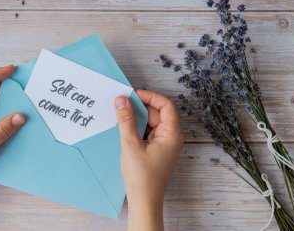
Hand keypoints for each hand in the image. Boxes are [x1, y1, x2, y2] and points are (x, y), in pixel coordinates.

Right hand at [115, 89, 183, 230]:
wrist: (144, 200)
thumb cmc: (142, 176)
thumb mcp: (131, 145)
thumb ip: (126, 120)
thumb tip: (122, 100)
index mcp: (172, 134)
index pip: (166, 105)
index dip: (150, 96)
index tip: (133, 94)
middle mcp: (171, 136)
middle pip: (158, 113)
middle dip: (141, 106)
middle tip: (123, 103)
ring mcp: (164, 143)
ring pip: (152, 122)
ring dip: (138, 117)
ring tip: (121, 114)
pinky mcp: (156, 149)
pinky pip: (148, 131)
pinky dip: (137, 127)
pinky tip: (124, 126)